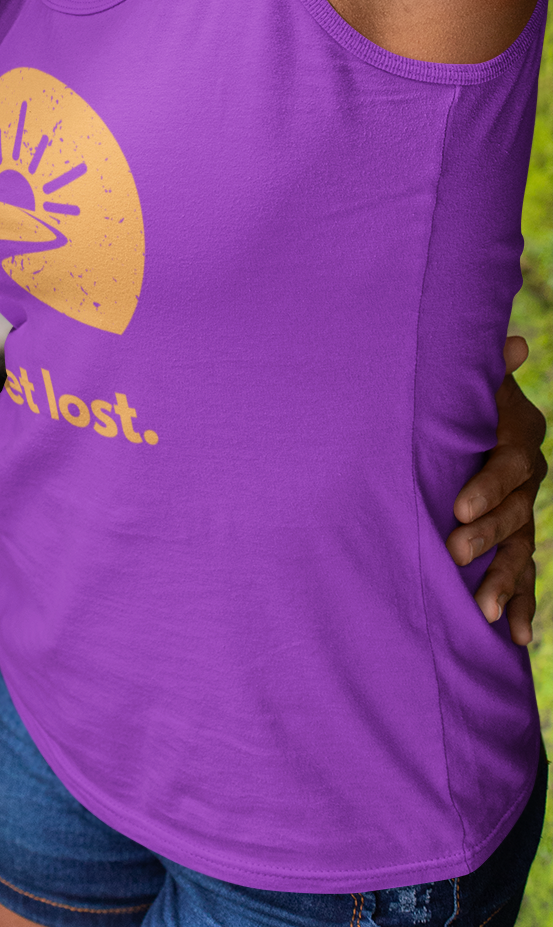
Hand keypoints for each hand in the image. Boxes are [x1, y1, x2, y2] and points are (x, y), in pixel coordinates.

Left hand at [446, 335, 546, 644]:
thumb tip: (514, 342)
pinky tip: (519, 639)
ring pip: (521, 553)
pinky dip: (525, 607)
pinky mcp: (519, 545)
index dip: (486, 487)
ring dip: (506, 584)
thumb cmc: (462, 399)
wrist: (472, 420)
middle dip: (485, 538)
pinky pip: (527, 578)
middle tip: (452, 554)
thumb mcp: (471, 384)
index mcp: (518, 442)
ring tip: (488, 614)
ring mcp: (526, 516)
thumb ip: (486, 373)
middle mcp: (528, 482)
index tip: (457, 507)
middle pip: (513, 515)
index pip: (507, 467)